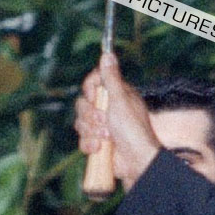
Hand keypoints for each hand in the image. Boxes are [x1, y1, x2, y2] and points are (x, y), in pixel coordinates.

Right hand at [74, 52, 162, 189]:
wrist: (134, 160)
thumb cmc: (132, 129)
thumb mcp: (121, 99)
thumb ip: (111, 78)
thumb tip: (107, 54)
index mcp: (116, 94)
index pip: (93, 82)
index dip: (90, 89)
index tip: (95, 97)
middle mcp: (108, 108)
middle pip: (83, 104)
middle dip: (91, 116)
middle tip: (105, 121)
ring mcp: (101, 126)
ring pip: (80, 123)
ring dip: (92, 132)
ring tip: (107, 138)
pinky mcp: (96, 142)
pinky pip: (81, 140)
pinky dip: (89, 145)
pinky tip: (100, 148)